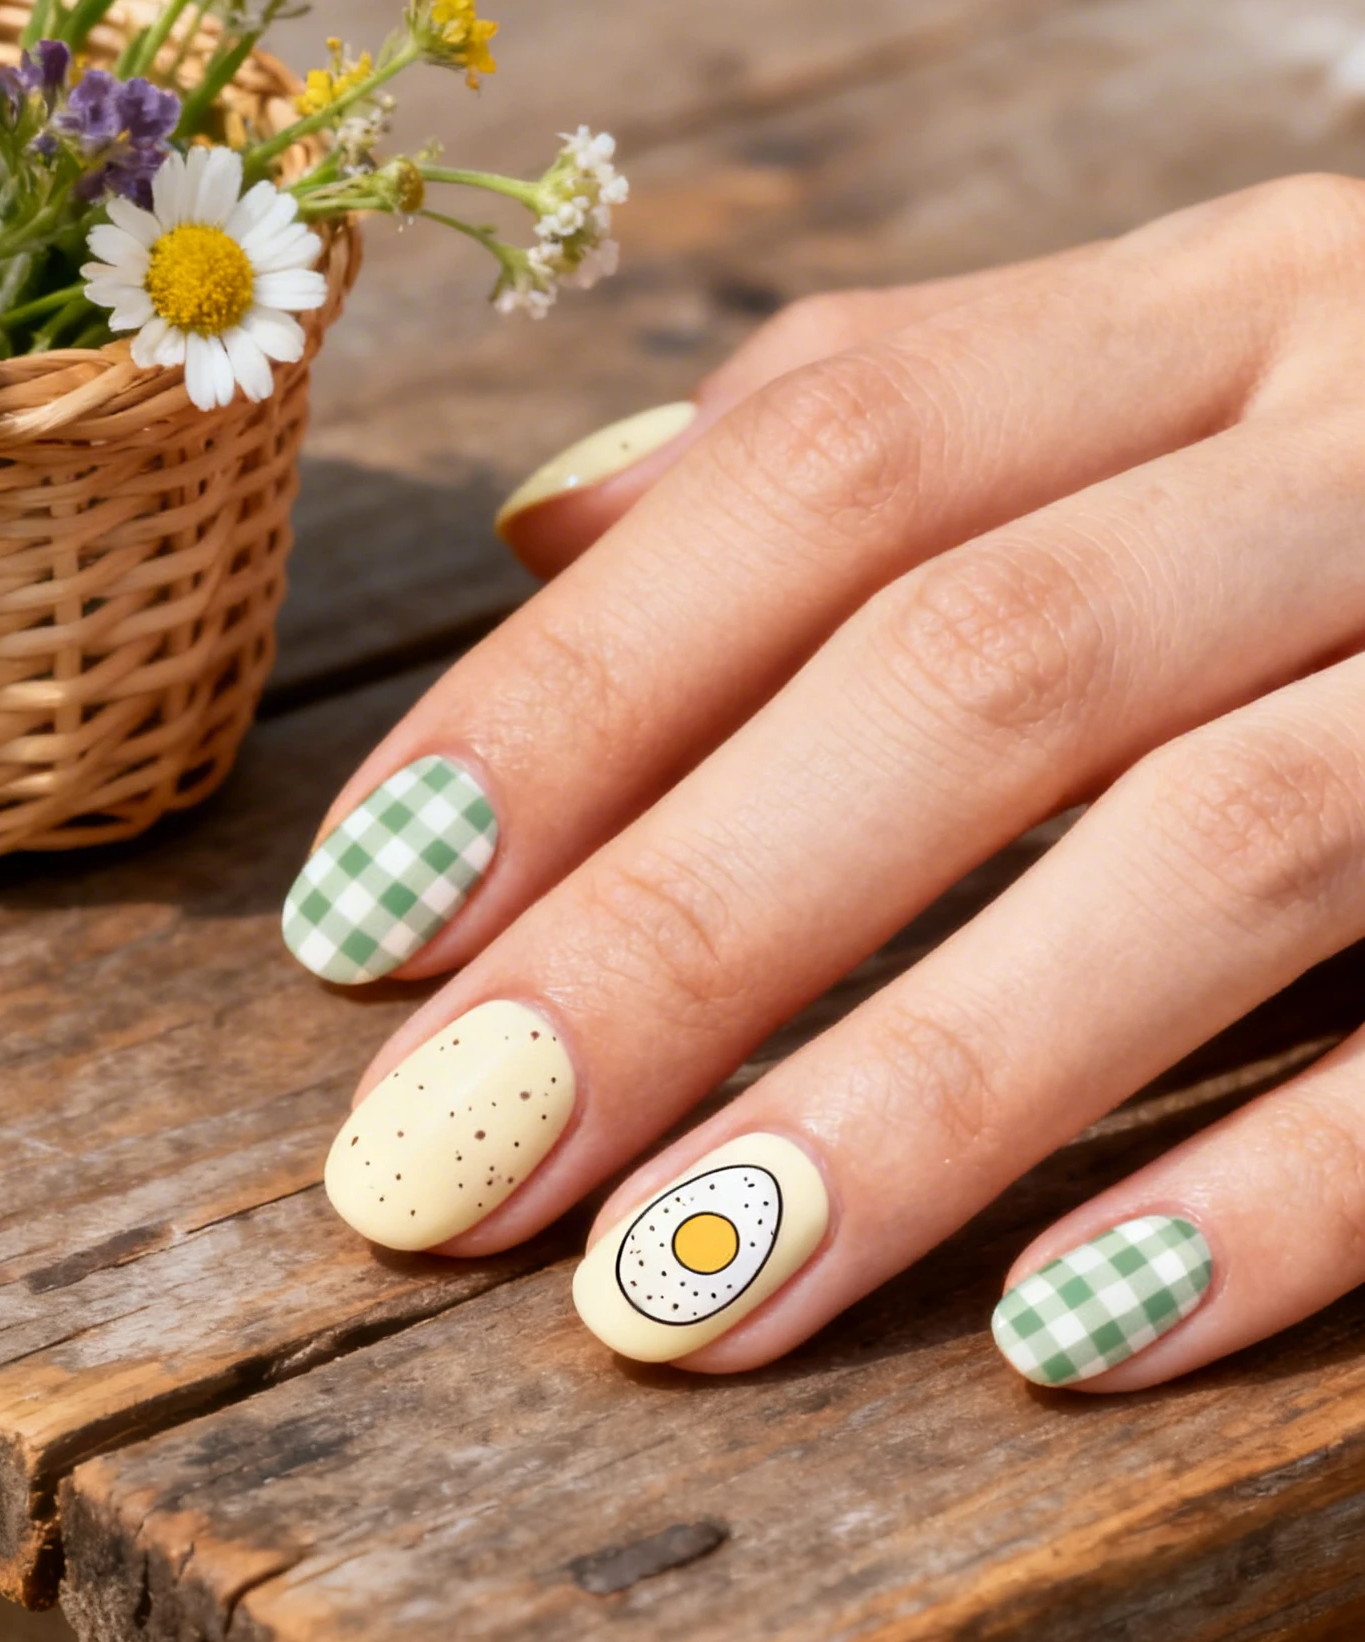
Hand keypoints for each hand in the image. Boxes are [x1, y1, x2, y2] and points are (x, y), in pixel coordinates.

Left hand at [284, 174, 1364, 1386]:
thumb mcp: (1178, 382)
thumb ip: (900, 438)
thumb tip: (550, 528)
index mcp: (1225, 309)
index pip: (840, 458)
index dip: (579, 697)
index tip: (368, 930)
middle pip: (978, 663)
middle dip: (680, 934)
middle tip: (446, 1173)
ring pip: (1218, 842)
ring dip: (921, 1092)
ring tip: (678, 1301)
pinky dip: (1278, 1184)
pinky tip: (1058, 1332)